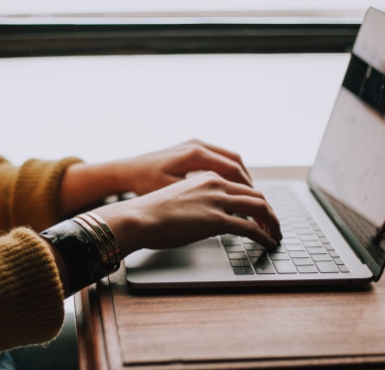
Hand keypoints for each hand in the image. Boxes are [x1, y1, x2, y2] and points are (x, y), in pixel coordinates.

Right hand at [93, 171, 281, 257]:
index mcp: (206, 177)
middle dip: (269, 212)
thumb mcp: (178, 200)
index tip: (260, 213)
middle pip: (256, 195)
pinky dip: (264, 235)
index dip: (255, 201)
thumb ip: (198, 204)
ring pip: (260, 207)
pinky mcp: (217, 220)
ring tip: (276, 235)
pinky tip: (268, 243)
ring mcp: (218, 201)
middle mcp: (216, 184)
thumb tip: (206, 220)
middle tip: (274, 225)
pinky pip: (251, 227)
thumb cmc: (150, 213)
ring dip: (272, 223)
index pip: (241, 186)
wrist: (138, 217)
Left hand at [110, 139, 252, 194]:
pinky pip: (218, 157)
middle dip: (249, 183)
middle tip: (258, 202)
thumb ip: (199, 198)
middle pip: (236, 162)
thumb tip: (225, 210)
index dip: (248, 189)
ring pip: (229, 158)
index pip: (233, 170)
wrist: (126, 170)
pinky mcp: (191, 147)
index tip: (256, 204)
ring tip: (248, 195)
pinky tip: (230, 186)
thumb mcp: (172, 193)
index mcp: (195, 155)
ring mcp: (195, 144)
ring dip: (240, 176)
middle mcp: (198, 145)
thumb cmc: (144, 183)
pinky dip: (229, 171)